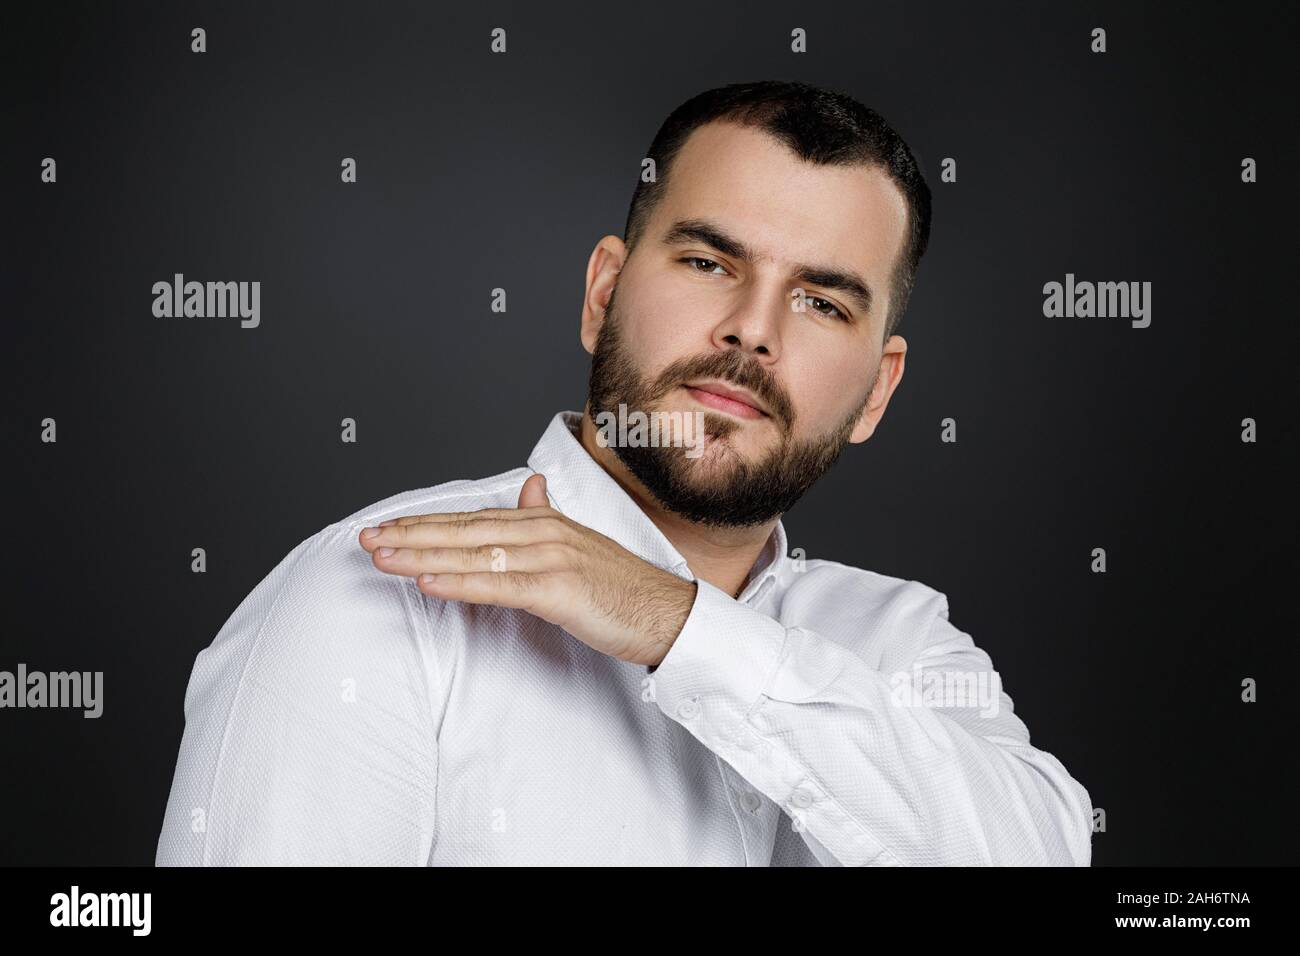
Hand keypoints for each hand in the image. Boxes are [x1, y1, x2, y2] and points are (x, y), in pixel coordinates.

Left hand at [356, 474, 696, 665]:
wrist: (668, 613)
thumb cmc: (623, 588)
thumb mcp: (581, 544)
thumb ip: (547, 517)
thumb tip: (530, 488)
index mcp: (545, 521)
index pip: (472, 520)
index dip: (427, 524)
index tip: (387, 528)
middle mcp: (544, 531)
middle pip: (464, 531)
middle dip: (410, 535)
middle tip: (365, 539)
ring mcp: (551, 558)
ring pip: (474, 555)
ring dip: (423, 556)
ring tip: (381, 558)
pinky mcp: (558, 590)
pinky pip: (498, 585)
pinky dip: (460, 582)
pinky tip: (428, 582)